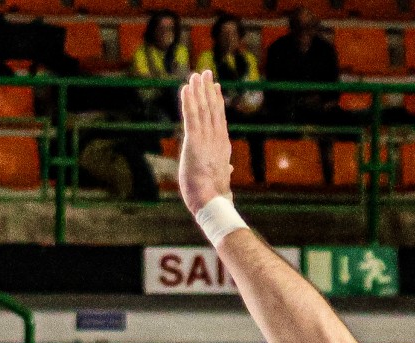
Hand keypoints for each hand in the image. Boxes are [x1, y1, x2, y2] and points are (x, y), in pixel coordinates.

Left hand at [177, 70, 234, 215]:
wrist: (211, 199)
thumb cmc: (214, 194)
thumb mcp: (220, 180)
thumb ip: (224, 171)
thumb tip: (228, 171)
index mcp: (222, 146)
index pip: (219, 118)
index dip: (217, 101)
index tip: (215, 87)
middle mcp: (216, 138)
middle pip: (212, 108)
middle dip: (208, 89)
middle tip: (205, 72)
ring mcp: (206, 138)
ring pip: (202, 108)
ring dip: (198, 89)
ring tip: (196, 74)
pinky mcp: (194, 140)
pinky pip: (191, 115)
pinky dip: (188, 100)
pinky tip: (186, 88)